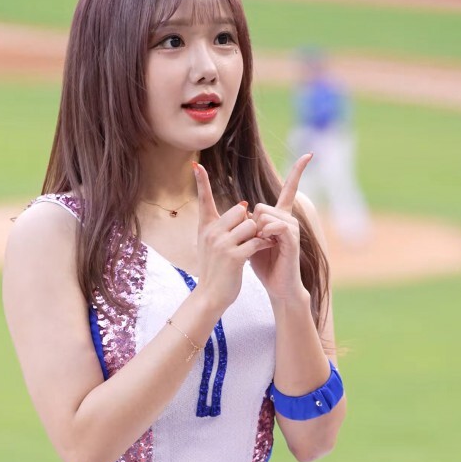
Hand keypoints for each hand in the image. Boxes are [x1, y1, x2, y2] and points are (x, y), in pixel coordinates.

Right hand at [192, 162, 270, 314]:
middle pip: (240, 210)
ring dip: (258, 234)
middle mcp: (212, 233)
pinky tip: (264, 249)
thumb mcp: (211, 245)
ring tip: (256, 245)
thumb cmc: (215, 271)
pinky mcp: (233, 257)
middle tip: (250, 237)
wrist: (210, 296)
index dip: (201, 182)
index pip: (204, 200)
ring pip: (250, 225)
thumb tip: (244, 206)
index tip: (196, 165)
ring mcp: (222, 244)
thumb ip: (224, 226)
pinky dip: (263, 244)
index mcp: (206, 228)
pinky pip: (255, 241)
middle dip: (250, 222)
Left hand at [247, 154, 313, 306]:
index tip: (309, 154)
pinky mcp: (292, 239)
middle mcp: (289, 219)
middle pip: (261, 206)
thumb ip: (248, 223)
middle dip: (252, 223)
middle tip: (257, 241)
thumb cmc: (265, 264)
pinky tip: (267, 245)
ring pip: (265, 214)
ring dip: (257, 231)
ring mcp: (292, 228)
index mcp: (281, 217)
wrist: (279, 287)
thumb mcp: (252, 239)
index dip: (298, 172)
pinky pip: (275, 226)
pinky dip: (265, 234)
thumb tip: (242, 209)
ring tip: (262, 245)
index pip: (290, 189)